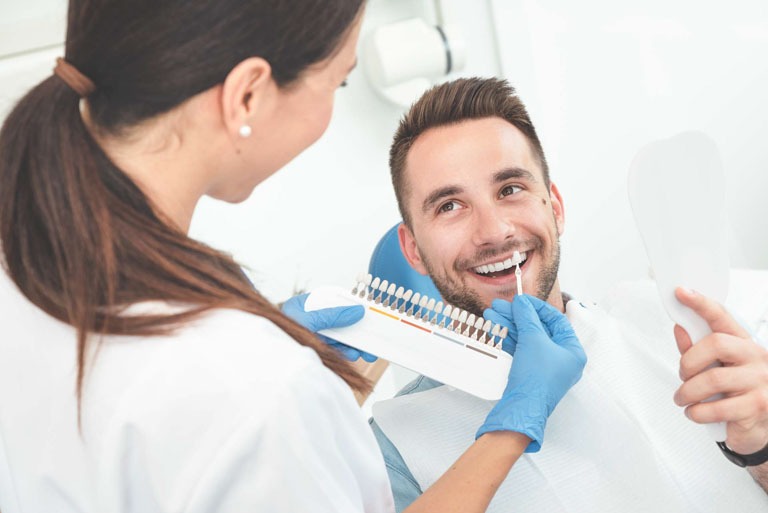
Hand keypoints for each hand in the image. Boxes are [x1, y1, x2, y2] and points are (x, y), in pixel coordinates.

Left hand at [281, 293, 376, 361]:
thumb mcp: (308, 319)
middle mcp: (311, 321)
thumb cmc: (277, 331)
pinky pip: (335, 351)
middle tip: (372, 333)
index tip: (368, 311)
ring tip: (365, 349)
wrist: (265, 357)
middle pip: (340, 322)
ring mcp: (313, 337)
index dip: (352, 305)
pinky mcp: (315, 352)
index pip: (334, 302)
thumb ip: (332, 315)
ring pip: (340, 338)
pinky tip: (354, 354)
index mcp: (307, 306)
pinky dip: (346, 353)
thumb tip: (356, 311)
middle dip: (357, 328)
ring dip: (354, 343)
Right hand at [477, 295, 586, 451]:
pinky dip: (509, 338)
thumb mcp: (533, 339)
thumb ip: (527, 317)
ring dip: (509, 325)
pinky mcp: (530, 373)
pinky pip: (521, 350)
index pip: (556, 320)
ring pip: (527, 339)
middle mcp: (561, 358)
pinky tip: (495, 329)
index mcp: (572, 350)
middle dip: (517, 316)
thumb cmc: (536, 379)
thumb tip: (521, 303)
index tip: (521, 300)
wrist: (522, 408)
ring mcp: (545, 367)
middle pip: (538, 328)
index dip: (537, 307)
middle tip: (500, 306)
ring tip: (492, 314)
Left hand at [673, 287, 767, 453]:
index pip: (722, 317)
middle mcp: (757, 358)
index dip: (701, 304)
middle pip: (715, 344)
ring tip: (683, 399)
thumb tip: (680, 328)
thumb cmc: (736, 393)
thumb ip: (697, 349)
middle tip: (683, 376)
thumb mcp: (717, 368)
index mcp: (745, 343)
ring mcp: (761, 382)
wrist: (759, 428)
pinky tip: (696, 413)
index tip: (681, 292)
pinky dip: (697, 412)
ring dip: (687, 392)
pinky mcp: (757, 406)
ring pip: (712, 379)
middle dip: (689, 362)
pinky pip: (716, 407)